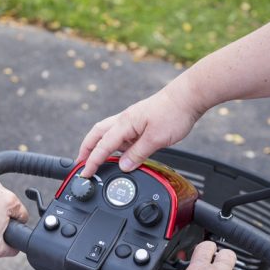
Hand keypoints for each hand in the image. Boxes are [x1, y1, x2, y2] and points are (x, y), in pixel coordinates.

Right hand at [77, 78, 202, 177]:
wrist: (188, 97)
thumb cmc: (174, 112)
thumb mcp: (156, 139)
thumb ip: (138, 154)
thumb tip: (123, 166)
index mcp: (124, 123)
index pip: (102, 146)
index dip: (92, 161)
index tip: (85, 173)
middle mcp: (124, 120)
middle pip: (97, 135)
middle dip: (86, 150)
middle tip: (81, 164)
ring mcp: (132, 120)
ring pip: (108, 133)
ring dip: (99, 146)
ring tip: (98, 161)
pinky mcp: (140, 121)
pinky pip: (121, 134)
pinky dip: (115, 144)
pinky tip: (121, 153)